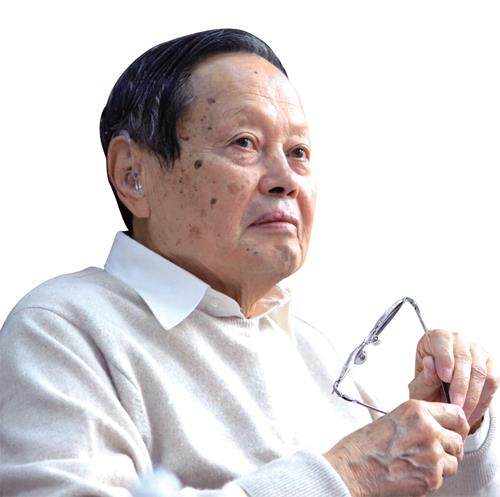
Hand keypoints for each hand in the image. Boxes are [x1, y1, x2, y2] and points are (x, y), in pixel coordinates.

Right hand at [323, 399, 468, 496]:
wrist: (353, 468)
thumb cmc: (365, 445)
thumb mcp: (393, 418)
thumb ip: (418, 420)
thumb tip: (438, 427)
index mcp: (416, 410)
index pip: (456, 413)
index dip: (458, 424)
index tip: (456, 430)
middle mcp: (427, 429)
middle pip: (458, 439)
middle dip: (449, 447)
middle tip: (436, 451)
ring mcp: (432, 454)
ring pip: (454, 460)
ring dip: (442, 464)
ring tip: (418, 463)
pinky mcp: (432, 477)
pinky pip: (443, 478)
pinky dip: (432, 478)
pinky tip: (412, 472)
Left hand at [409, 330, 498, 431]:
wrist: (438, 394)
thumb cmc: (427, 385)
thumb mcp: (419, 383)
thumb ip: (425, 376)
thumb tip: (429, 362)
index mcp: (436, 337)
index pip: (443, 341)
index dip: (445, 359)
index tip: (444, 378)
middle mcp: (458, 340)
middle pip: (464, 358)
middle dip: (460, 385)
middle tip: (455, 404)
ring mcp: (476, 350)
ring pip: (480, 371)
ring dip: (473, 396)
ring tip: (463, 412)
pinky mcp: (490, 364)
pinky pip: (492, 381)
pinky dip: (483, 399)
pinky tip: (473, 411)